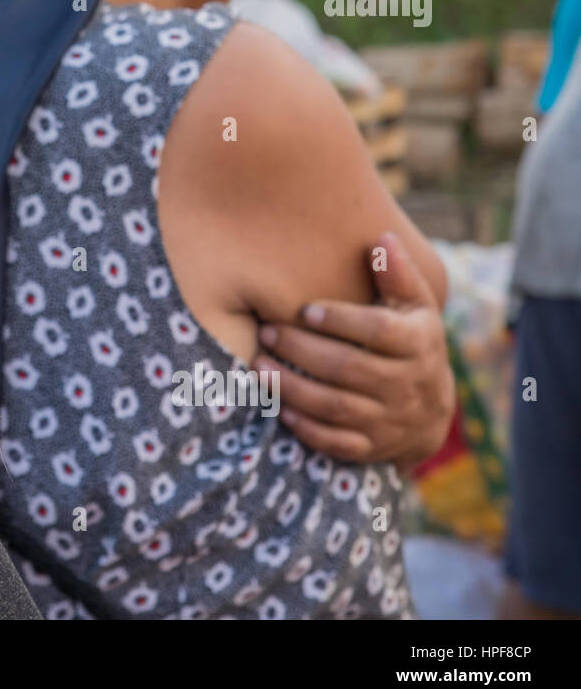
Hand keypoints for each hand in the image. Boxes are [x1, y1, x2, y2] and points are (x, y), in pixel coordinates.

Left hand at [252, 231, 454, 471]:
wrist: (430, 407)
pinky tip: (279, 408)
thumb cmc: (410, 339)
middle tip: (266, 332)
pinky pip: (338, 443)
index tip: (305, 309)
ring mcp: (389, 420)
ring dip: (293, 388)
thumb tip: (381, 240)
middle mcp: (407, 385)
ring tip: (257, 366)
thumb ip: (397, 274)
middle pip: (350, 368)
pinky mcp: (372, 447)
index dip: (342, 321)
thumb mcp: (414, 306)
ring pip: (337, 407)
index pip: (381, 332)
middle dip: (303, 351)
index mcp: (418, 344)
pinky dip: (307, 428)